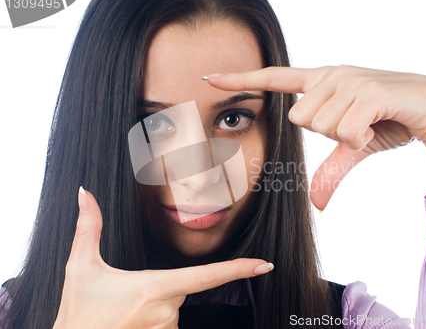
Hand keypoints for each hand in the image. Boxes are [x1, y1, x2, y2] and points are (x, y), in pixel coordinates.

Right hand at [52, 188, 272, 328]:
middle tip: (125, 299)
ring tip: (124, 314)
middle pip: (181, 290)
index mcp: (154, 288)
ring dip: (157, 307)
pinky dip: (155, 321)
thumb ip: (88, 227)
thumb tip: (84, 193)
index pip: (205, 276)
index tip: (264, 265)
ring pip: (175, 310)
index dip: (238, 269)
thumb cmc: (78, 312)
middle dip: (160, 288)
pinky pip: (169, 325)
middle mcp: (166, 312)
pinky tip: (132, 323)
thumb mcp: (81, 267)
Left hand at [204, 65, 425, 207]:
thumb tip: (317, 205)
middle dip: (324, 131)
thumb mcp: (353, 148)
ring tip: (370, 121)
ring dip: (345, 135)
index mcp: (321, 82)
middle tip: (354, 124)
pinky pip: (345, 129)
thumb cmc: (388, 121)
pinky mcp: (368, 90)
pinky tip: (379, 123)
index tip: (208, 76)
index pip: (273, 78)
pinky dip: (361, 137)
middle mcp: (331, 74)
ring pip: (319, 124)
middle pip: (298, 118)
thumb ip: (331, 171)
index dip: (241, 78)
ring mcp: (348, 79)